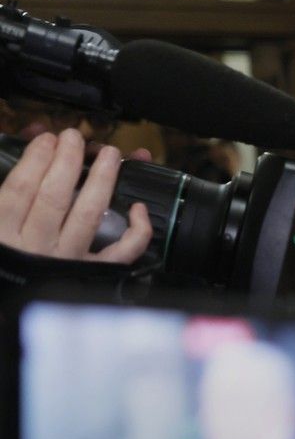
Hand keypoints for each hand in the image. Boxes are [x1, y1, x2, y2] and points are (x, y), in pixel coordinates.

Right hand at [0, 128, 151, 262]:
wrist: (17, 302)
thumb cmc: (7, 250)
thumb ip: (8, 184)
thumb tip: (35, 136)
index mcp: (2, 232)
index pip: (21, 188)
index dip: (36, 158)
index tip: (47, 137)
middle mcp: (37, 247)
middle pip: (55, 197)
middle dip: (68, 161)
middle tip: (76, 137)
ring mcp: (69, 260)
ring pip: (88, 215)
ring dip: (102, 180)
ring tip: (109, 153)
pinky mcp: (95, 273)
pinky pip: (122, 253)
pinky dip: (136, 230)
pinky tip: (137, 207)